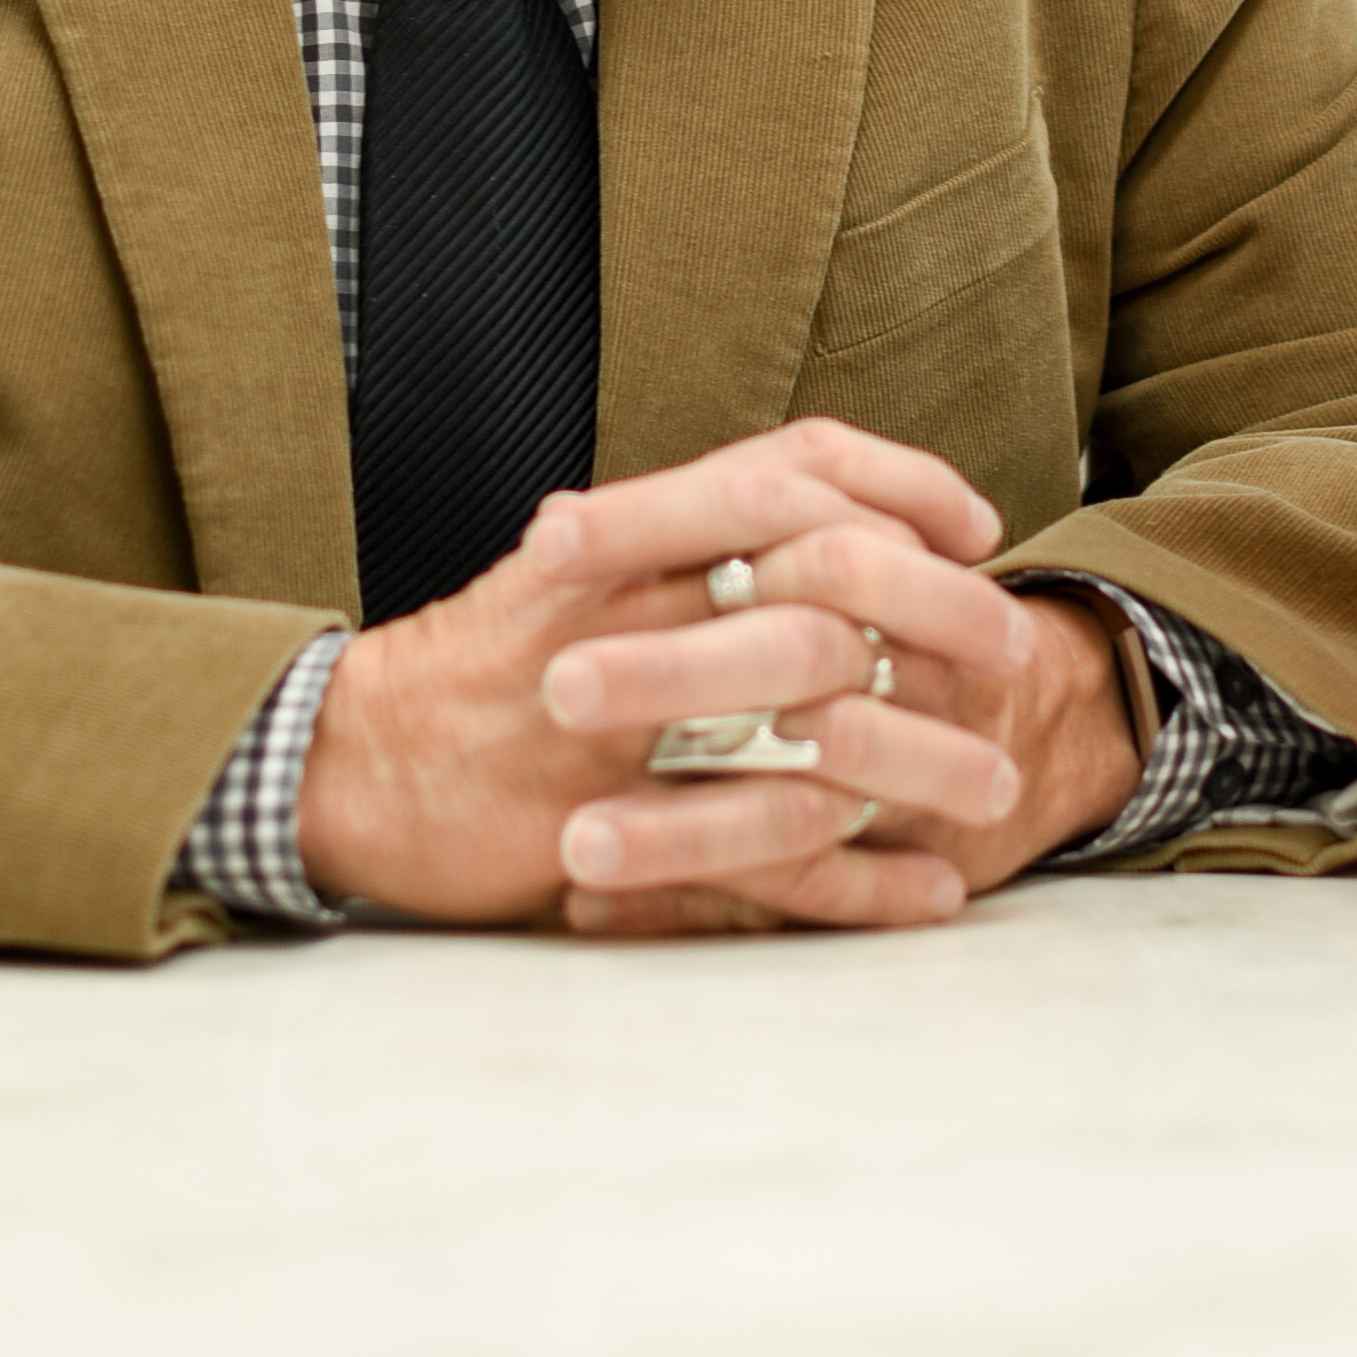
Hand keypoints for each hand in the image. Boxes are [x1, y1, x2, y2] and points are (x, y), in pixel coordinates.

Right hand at [291, 421, 1140, 943]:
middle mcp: (625, 611)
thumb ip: (672, 540)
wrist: (342, 768)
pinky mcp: (605, 833)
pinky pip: (762, 860)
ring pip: (810, 725)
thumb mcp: (566, 571)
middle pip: (825, 582)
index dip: (897, 483)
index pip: (786, 468)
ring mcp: (617, 729)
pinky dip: (857, 879)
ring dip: (923, 757)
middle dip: (940, 612)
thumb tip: (799, 509)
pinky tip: (926, 888)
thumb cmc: (468, 670)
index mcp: (619, 537)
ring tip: (997, 786)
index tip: (972, 520)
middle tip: (1015, 649)